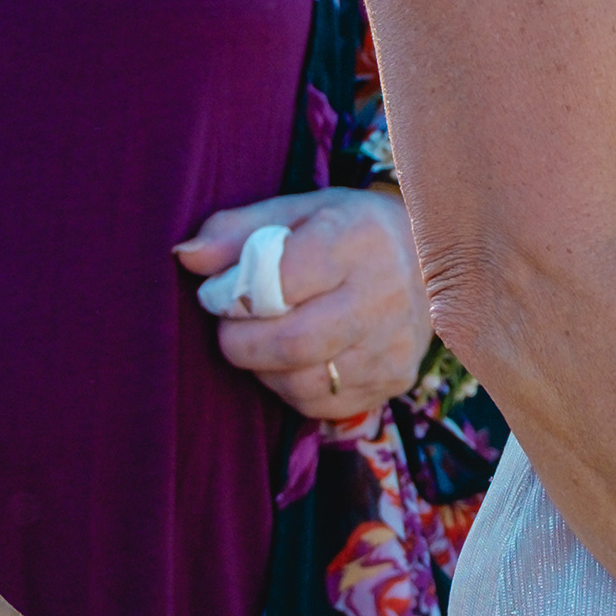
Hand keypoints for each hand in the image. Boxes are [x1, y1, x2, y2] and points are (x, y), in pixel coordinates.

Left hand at [175, 188, 428, 419]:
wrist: (430, 256)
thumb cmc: (347, 230)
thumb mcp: (296, 211)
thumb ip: (238, 230)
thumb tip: (186, 256)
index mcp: (358, 239)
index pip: (281, 281)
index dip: (234, 294)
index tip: (218, 293)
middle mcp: (385, 294)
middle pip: (291, 342)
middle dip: (241, 342)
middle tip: (232, 327)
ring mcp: (393, 344)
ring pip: (302, 383)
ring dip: (265, 369)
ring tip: (265, 341)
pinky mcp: (394, 379)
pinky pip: (322, 405)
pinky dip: (293, 388)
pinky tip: (297, 360)